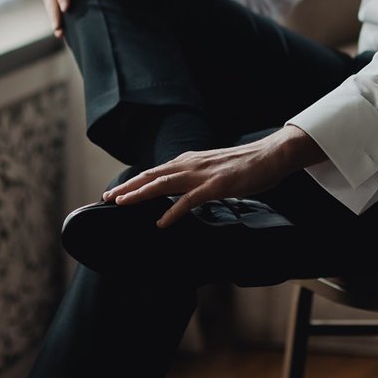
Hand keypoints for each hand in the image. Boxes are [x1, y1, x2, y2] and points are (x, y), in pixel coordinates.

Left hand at [102, 125, 324, 227]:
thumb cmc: (246, 166)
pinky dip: (173, 211)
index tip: (114, 192)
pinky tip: (161, 222)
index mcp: (189, 161)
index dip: (133, 182)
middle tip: (106, 198)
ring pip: (163, 183)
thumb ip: (196, 178)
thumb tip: (182, 191)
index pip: (155, 172)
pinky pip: (190, 200)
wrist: (271, 155)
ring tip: (121, 203)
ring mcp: (202, 174)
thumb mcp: (214, 170)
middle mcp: (191, 164)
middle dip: (128, 187)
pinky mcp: (216, 185)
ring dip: (140, 194)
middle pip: (152, 175)